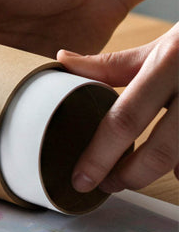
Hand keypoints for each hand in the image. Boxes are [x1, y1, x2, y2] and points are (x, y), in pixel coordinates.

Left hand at [60, 25, 178, 193]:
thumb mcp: (158, 46)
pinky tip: (175, 172)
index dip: (100, 155)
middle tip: (107, 184)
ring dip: (157, 175)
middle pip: (159, 150)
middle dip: (129, 175)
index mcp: (168, 64)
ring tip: (131, 177)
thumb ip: (112, 63)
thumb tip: (63, 62)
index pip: (125, 119)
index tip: (81, 179)